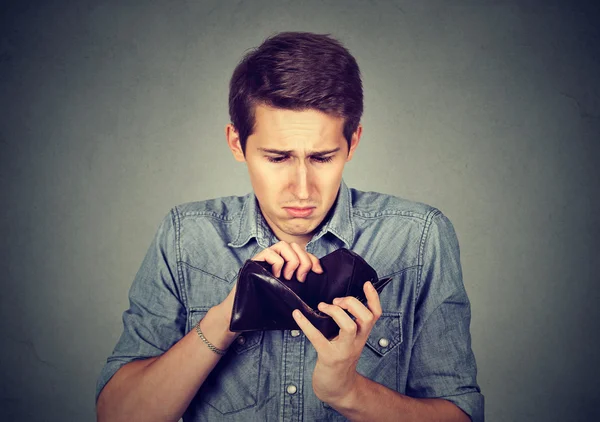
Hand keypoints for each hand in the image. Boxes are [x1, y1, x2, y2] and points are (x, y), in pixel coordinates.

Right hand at [215, 241, 323, 325]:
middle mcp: (276, 257)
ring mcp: (264, 258)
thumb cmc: (269, 304)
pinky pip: (269, 252)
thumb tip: (320, 274)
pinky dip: (277, 263)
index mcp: (286, 263)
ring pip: (283, 245)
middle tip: (301, 278)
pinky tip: (276, 276)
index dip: (313, 259)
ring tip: (289, 277)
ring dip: (292, 260)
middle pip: (295, 246)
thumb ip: (302, 282)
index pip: (303, 252)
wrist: (246, 313)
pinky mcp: (254, 261)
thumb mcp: (291, 292)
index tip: (319, 272)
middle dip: (304, 261)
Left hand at [292, 281, 381, 404]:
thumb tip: (338, 300)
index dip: (374, 298)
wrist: (338, 389)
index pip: (375, 314)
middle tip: (336, 301)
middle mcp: (357, 342)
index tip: (366, 283)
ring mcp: (344, 350)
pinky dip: (306, 324)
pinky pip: (317, 338)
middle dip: (353, 303)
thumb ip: (349, 322)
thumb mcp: (350, 340)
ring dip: (336, 312)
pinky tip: (297, 314)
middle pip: (366, 317)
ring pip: (349, 327)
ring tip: (323, 307)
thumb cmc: (341, 359)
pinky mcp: (328, 357)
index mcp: (362, 335)